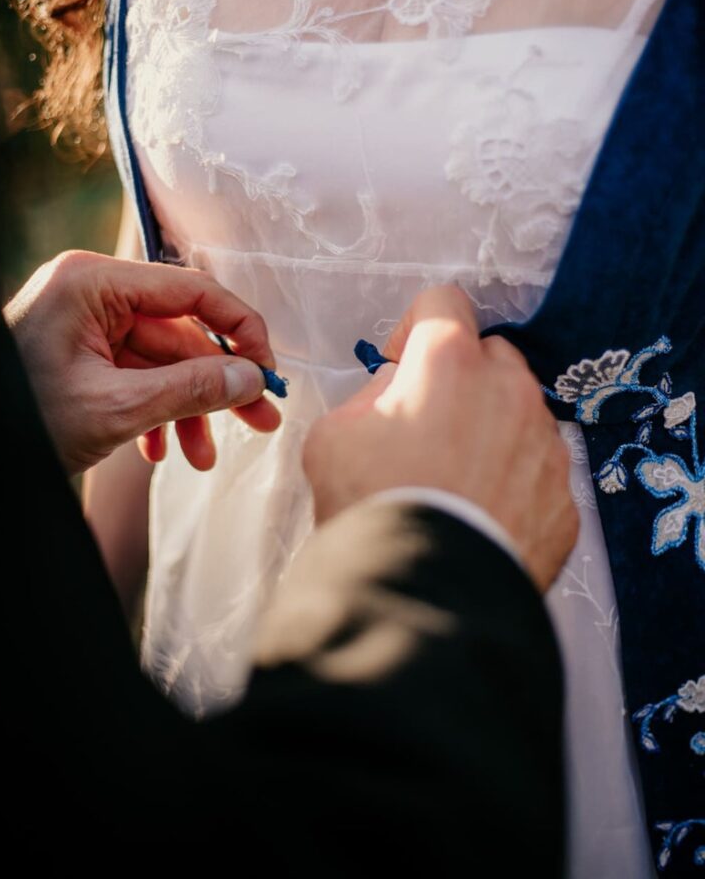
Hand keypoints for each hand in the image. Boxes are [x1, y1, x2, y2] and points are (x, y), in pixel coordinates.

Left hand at [4, 250, 280, 474]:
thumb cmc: (21, 418)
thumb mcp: (114, 408)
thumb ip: (190, 389)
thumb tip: (250, 380)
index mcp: (93, 283)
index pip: (192, 291)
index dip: (240, 330)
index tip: (268, 370)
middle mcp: (93, 294)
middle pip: (181, 333)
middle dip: (217, 386)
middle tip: (259, 419)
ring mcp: (87, 325)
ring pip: (162, 363)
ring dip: (187, 410)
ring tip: (203, 457)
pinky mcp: (83, 354)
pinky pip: (136, 376)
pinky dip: (155, 412)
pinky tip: (160, 451)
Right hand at [303, 286, 577, 591]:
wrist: (420, 596)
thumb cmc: (370, 505)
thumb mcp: (333, 434)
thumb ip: (372, 394)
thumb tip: (399, 392)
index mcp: (451, 361)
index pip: (443, 301)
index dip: (415, 327)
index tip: (399, 363)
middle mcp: (511, 390)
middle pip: (491, 356)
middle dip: (461, 378)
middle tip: (427, 425)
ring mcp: (546, 445)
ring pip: (521, 414)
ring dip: (492, 430)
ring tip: (456, 480)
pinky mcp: (564, 499)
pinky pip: (538, 471)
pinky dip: (514, 483)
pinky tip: (481, 514)